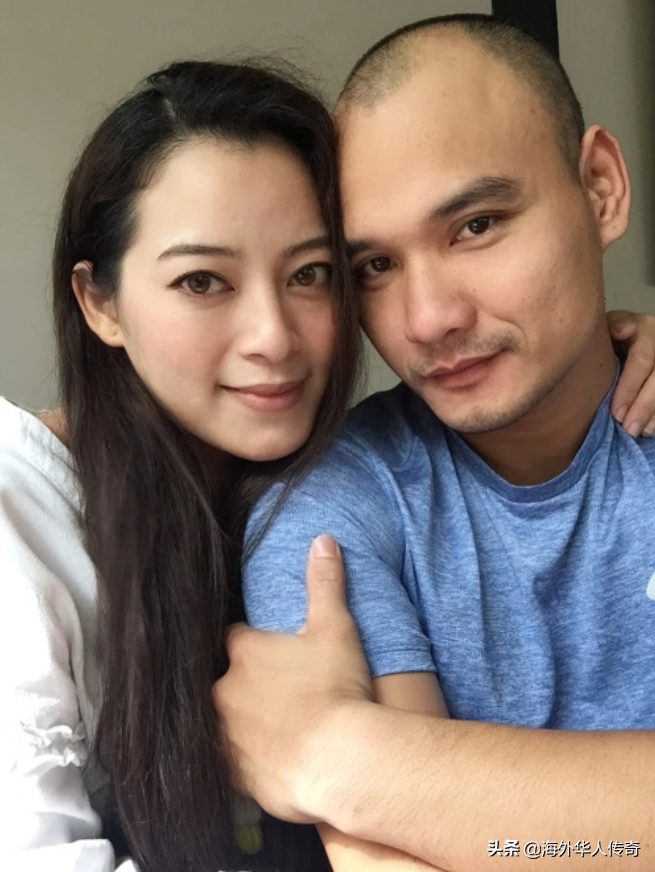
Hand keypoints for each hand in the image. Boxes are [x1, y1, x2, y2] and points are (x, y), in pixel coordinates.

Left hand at [213, 534, 371, 822]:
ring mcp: (225, 734)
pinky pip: (235, 762)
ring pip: (227, 722)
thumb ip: (325, 582)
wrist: (339, 759)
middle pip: (227, 680)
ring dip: (246, 722)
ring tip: (279, 728)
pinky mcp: (234, 773)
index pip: (237, 637)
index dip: (255, 644)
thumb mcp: (336, 627)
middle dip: (247, 684)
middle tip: (282, 691)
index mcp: (244, 651)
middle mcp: (224, 690)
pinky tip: (276, 759)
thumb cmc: (337, 688)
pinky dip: (251, 759)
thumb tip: (323, 539)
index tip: (273, 652)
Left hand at [608, 309, 654, 435]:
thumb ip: (612, 329)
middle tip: (628, 429)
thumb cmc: (605, 337)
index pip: (643, 360)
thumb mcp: (603, 329)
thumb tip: (622, 331)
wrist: (615, 339)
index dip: (630, 389)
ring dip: (653, 414)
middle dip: (643, 407)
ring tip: (638, 432)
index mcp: (645, 328)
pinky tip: (648, 429)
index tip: (616, 414)